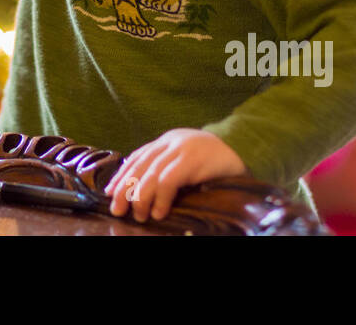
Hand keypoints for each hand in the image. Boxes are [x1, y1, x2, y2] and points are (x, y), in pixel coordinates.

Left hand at [105, 128, 247, 221]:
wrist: (244, 149)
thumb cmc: (214, 161)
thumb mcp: (186, 159)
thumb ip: (167, 166)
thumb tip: (142, 190)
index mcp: (167, 141)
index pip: (137, 157)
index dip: (122, 175)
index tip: (110, 192)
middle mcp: (170, 142)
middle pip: (139, 166)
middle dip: (125, 188)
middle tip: (117, 208)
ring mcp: (180, 149)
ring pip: (150, 174)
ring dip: (141, 198)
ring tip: (139, 215)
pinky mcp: (191, 159)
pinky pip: (168, 180)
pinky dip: (160, 198)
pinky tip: (158, 212)